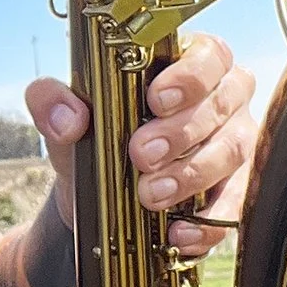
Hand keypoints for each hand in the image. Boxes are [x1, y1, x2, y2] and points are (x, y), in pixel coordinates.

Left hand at [24, 32, 257, 257]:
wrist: (97, 196)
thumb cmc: (95, 137)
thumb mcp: (66, 116)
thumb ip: (52, 101)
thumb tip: (67, 116)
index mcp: (188, 65)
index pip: (209, 55)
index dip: (191, 75)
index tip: (156, 99)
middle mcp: (221, 100)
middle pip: (222, 103)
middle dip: (181, 131)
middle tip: (141, 154)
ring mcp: (233, 144)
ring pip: (232, 151)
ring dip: (191, 174)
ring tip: (151, 194)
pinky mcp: (234, 190)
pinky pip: (234, 205)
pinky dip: (207, 223)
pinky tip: (178, 231)